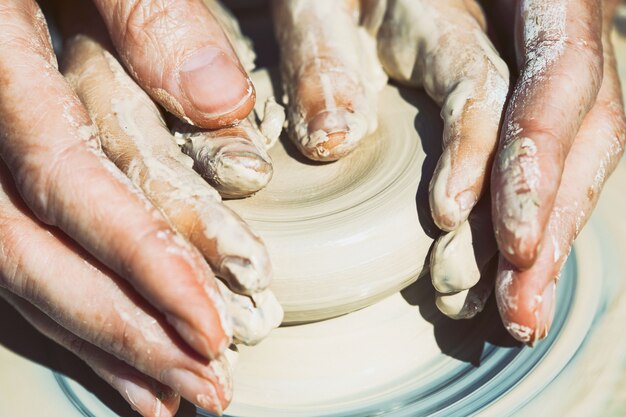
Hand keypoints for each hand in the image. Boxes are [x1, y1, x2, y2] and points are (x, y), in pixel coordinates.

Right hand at [0, 1, 281, 414]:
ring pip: (18, 278)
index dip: (141, 262)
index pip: (69, 184)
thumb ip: (147, 14)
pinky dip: (66, 322)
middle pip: (37, 258)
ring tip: (171, 400)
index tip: (210, 327)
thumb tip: (220, 101)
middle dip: (126, 333)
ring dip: (101, 348)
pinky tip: (116, 363)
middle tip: (206, 389)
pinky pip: (11, 264)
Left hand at [271, 0, 624, 342]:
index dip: (516, 154)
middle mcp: (548, 33)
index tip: (452, 220)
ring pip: (575, 158)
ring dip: (543, 243)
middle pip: (579, 130)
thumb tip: (333, 143)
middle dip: (546, 223)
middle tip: (514, 312)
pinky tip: (506, 279)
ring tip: (513, 316)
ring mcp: (544, 71)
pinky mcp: (526, 104)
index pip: (545, 73)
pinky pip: (544, 163)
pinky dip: (526, 225)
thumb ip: (323, 49)